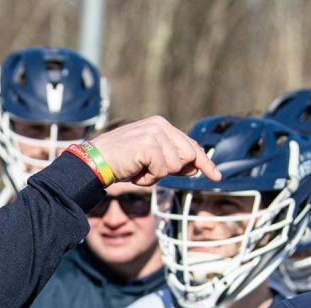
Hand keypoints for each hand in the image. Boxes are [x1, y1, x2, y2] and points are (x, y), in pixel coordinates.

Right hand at [89, 116, 221, 186]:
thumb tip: (196, 168)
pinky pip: (162, 172)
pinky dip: (147, 179)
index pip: (190, 146)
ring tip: (137, 169)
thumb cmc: (119, 163)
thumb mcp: (150, 161)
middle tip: (147, 171)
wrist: (94, 163)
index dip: (205, 163)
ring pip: (175, 166)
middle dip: (173, 171)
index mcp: (161, 125)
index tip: (216, 176)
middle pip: (187, 157)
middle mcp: (160, 125)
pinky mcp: (149, 144)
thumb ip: (173, 162)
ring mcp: (155, 133)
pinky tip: (134, 172)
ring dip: (155, 176)